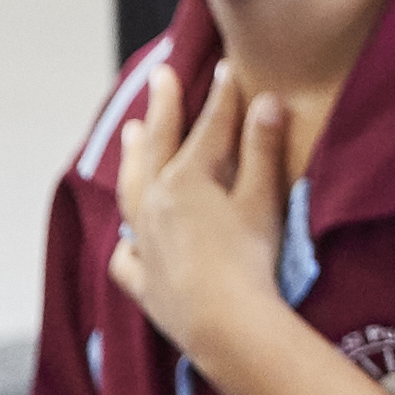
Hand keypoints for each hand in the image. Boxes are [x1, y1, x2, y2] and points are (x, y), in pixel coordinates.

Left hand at [105, 55, 296, 346]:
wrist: (225, 325)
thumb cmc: (249, 261)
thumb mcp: (263, 200)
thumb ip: (263, 149)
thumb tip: (267, 100)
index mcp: (186, 179)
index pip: (208, 128)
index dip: (220, 97)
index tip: (225, 68)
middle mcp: (155, 204)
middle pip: (157, 147)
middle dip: (162, 108)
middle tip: (160, 77)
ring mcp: (146, 243)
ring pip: (131, 192)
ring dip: (133, 159)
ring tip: (130, 135)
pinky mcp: (145, 282)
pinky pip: (128, 258)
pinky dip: (128, 246)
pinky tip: (129, 243)